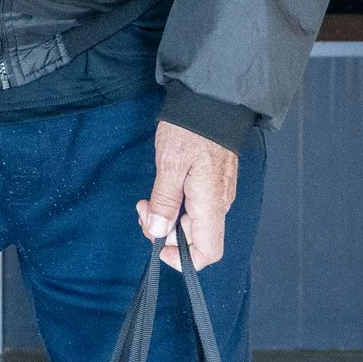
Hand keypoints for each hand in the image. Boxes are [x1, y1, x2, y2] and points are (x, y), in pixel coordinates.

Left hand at [138, 122, 239, 269]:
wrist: (210, 101)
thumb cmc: (191, 129)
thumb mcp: (170, 164)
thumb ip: (165, 201)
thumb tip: (158, 232)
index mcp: (212, 204)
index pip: (209, 252)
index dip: (184, 260)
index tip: (159, 247)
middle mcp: (219, 204)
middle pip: (194, 239)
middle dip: (164, 232)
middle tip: (143, 209)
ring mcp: (217, 194)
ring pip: (192, 222)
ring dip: (167, 218)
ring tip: (148, 199)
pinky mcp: (212, 184)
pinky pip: (194, 207)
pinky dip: (175, 205)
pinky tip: (162, 190)